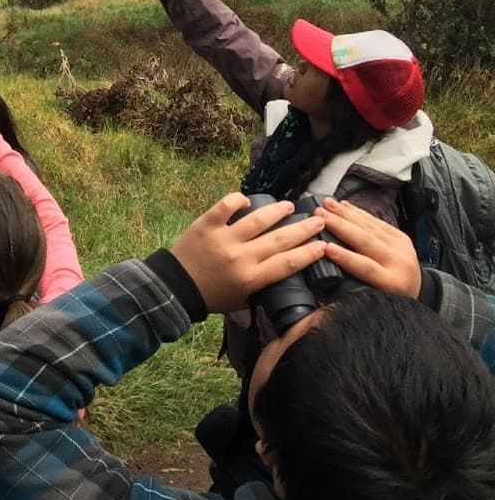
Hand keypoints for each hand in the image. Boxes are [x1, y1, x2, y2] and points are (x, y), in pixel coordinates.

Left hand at [169, 193, 327, 313]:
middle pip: (280, 240)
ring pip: (257, 220)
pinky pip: (224, 207)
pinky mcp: (205, 225)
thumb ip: (263, 287)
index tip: (324, 245)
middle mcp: (241, 257)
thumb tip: (284, 273)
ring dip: (277, 211)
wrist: (175, 287)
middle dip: (304, 229)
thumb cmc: (211, 296)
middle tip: (318, 221)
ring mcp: (223, 239)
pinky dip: (237, 200)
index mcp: (252, 278)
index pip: (288, 263)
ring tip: (290, 206)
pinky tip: (247, 199)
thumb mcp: (242, 300)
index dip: (309, 253)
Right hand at [318, 197, 422, 297]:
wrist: (415, 290)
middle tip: (319, 215)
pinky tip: (343, 205)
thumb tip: (323, 278)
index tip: (326, 247)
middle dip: (340, 226)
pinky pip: (377, 221)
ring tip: (327, 204)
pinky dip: (358, 212)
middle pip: (367, 241)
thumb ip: (350, 289)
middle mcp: (399, 262)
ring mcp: (402, 247)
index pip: (366, 267)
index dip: (346, 257)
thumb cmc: (388, 296)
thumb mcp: (371, 298)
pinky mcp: (401, 236)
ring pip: (370, 226)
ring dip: (345, 213)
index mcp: (392, 282)